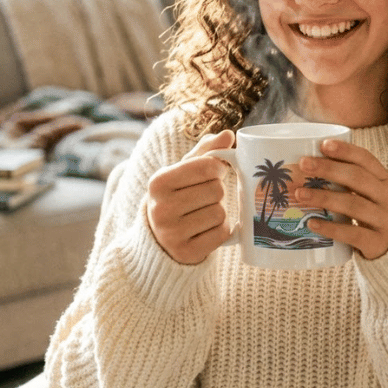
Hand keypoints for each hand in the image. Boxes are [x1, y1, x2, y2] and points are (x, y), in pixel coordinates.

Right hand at [146, 130, 234, 264]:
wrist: (161, 238)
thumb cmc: (178, 196)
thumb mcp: (184, 171)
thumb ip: (206, 151)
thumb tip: (228, 135)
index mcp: (158, 182)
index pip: (206, 166)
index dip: (218, 168)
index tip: (214, 172)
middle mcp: (161, 208)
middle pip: (216, 190)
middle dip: (216, 191)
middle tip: (204, 197)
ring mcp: (171, 234)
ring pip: (220, 212)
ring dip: (218, 212)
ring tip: (203, 214)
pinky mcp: (186, 253)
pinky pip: (221, 234)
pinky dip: (221, 230)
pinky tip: (207, 230)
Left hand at [296, 139, 387, 259]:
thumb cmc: (375, 215)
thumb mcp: (372, 194)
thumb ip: (350, 181)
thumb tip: (308, 167)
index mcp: (385, 181)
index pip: (367, 160)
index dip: (346, 151)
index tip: (324, 144)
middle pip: (358, 178)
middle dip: (329, 169)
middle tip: (303, 164)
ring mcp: (385, 221)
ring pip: (353, 205)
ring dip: (324, 197)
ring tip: (300, 194)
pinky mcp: (377, 243)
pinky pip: (352, 234)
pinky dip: (331, 228)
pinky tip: (312, 223)